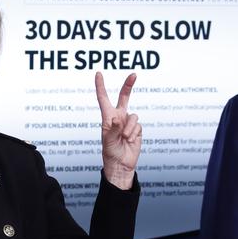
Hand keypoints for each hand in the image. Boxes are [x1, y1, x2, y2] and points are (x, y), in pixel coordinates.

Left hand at [95, 72, 141, 189]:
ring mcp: (128, 123)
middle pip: (124, 97)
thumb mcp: (108, 140)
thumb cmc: (110, 152)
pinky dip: (134, 133)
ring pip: (133, 116)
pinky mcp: (137, 129)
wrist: (121, 164)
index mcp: (107, 117)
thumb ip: (113, 128)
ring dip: (129, 128)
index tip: (98, 74)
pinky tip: (130, 141)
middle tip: (134, 74)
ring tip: (124, 138)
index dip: (101, 86)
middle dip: (129, 85)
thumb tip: (118, 118)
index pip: (103, 98)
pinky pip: (138, 126)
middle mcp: (118, 117)